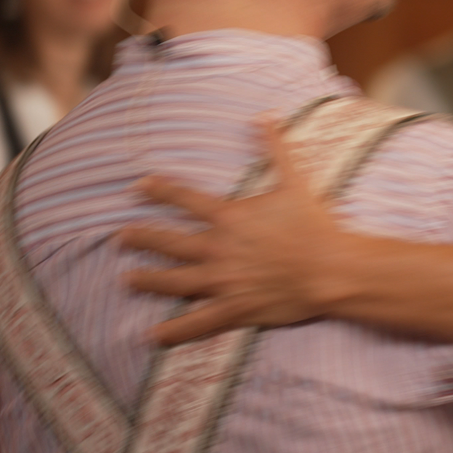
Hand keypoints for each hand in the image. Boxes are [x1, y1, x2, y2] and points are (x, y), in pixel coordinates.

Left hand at [118, 119, 362, 343]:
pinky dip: (174, 331)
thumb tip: (264, 115)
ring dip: (147, 280)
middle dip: (141, 238)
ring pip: (174, 281)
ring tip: (126, 279)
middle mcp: (218, 249)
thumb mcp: (295, 181)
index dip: (159, 190)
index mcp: (230, 217)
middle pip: (168, 242)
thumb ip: (276, 148)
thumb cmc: (315, 225)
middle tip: (119, 238)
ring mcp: (224, 281)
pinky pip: (198, 322)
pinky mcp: (235, 308)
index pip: (184, 199)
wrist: (332, 268)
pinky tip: (152, 336)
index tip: (138, 187)